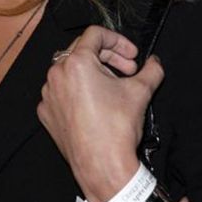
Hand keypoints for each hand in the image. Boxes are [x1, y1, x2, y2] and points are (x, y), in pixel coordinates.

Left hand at [37, 25, 163, 201]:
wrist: (103, 167)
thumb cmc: (118, 127)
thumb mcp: (141, 92)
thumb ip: (151, 70)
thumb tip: (155, 62)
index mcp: (77, 62)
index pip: (96, 34)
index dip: (118, 40)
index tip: (132, 56)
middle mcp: (56, 73)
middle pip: (83, 50)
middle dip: (109, 57)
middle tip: (129, 71)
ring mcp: (48, 94)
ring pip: (70, 70)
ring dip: (93, 73)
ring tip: (112, 89)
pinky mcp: (46, 112)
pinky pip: (61, 92)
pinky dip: (77, 92)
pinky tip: (95, 105)